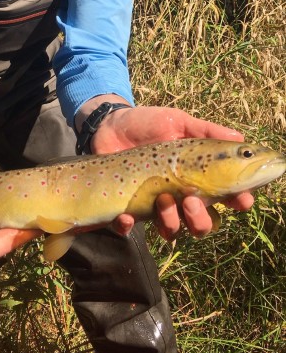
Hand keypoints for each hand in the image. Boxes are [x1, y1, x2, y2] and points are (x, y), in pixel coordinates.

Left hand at [89, 102, 253, 239]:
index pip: (227, 197)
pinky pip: (129, 227)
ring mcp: (154, 204)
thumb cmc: (148, 122)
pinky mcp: (126, 206)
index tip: (241, 200)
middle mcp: (180, 196)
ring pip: (173, 230)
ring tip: (163, 199)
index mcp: (198, 177)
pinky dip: (128, 225)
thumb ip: (205, 130)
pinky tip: (126, 215)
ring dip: (171, 221)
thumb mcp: (177, 121)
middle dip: (201, 220)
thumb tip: (240, 138)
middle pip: (203, 225)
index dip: (238, 202)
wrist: (111, 123)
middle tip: (191, 200)